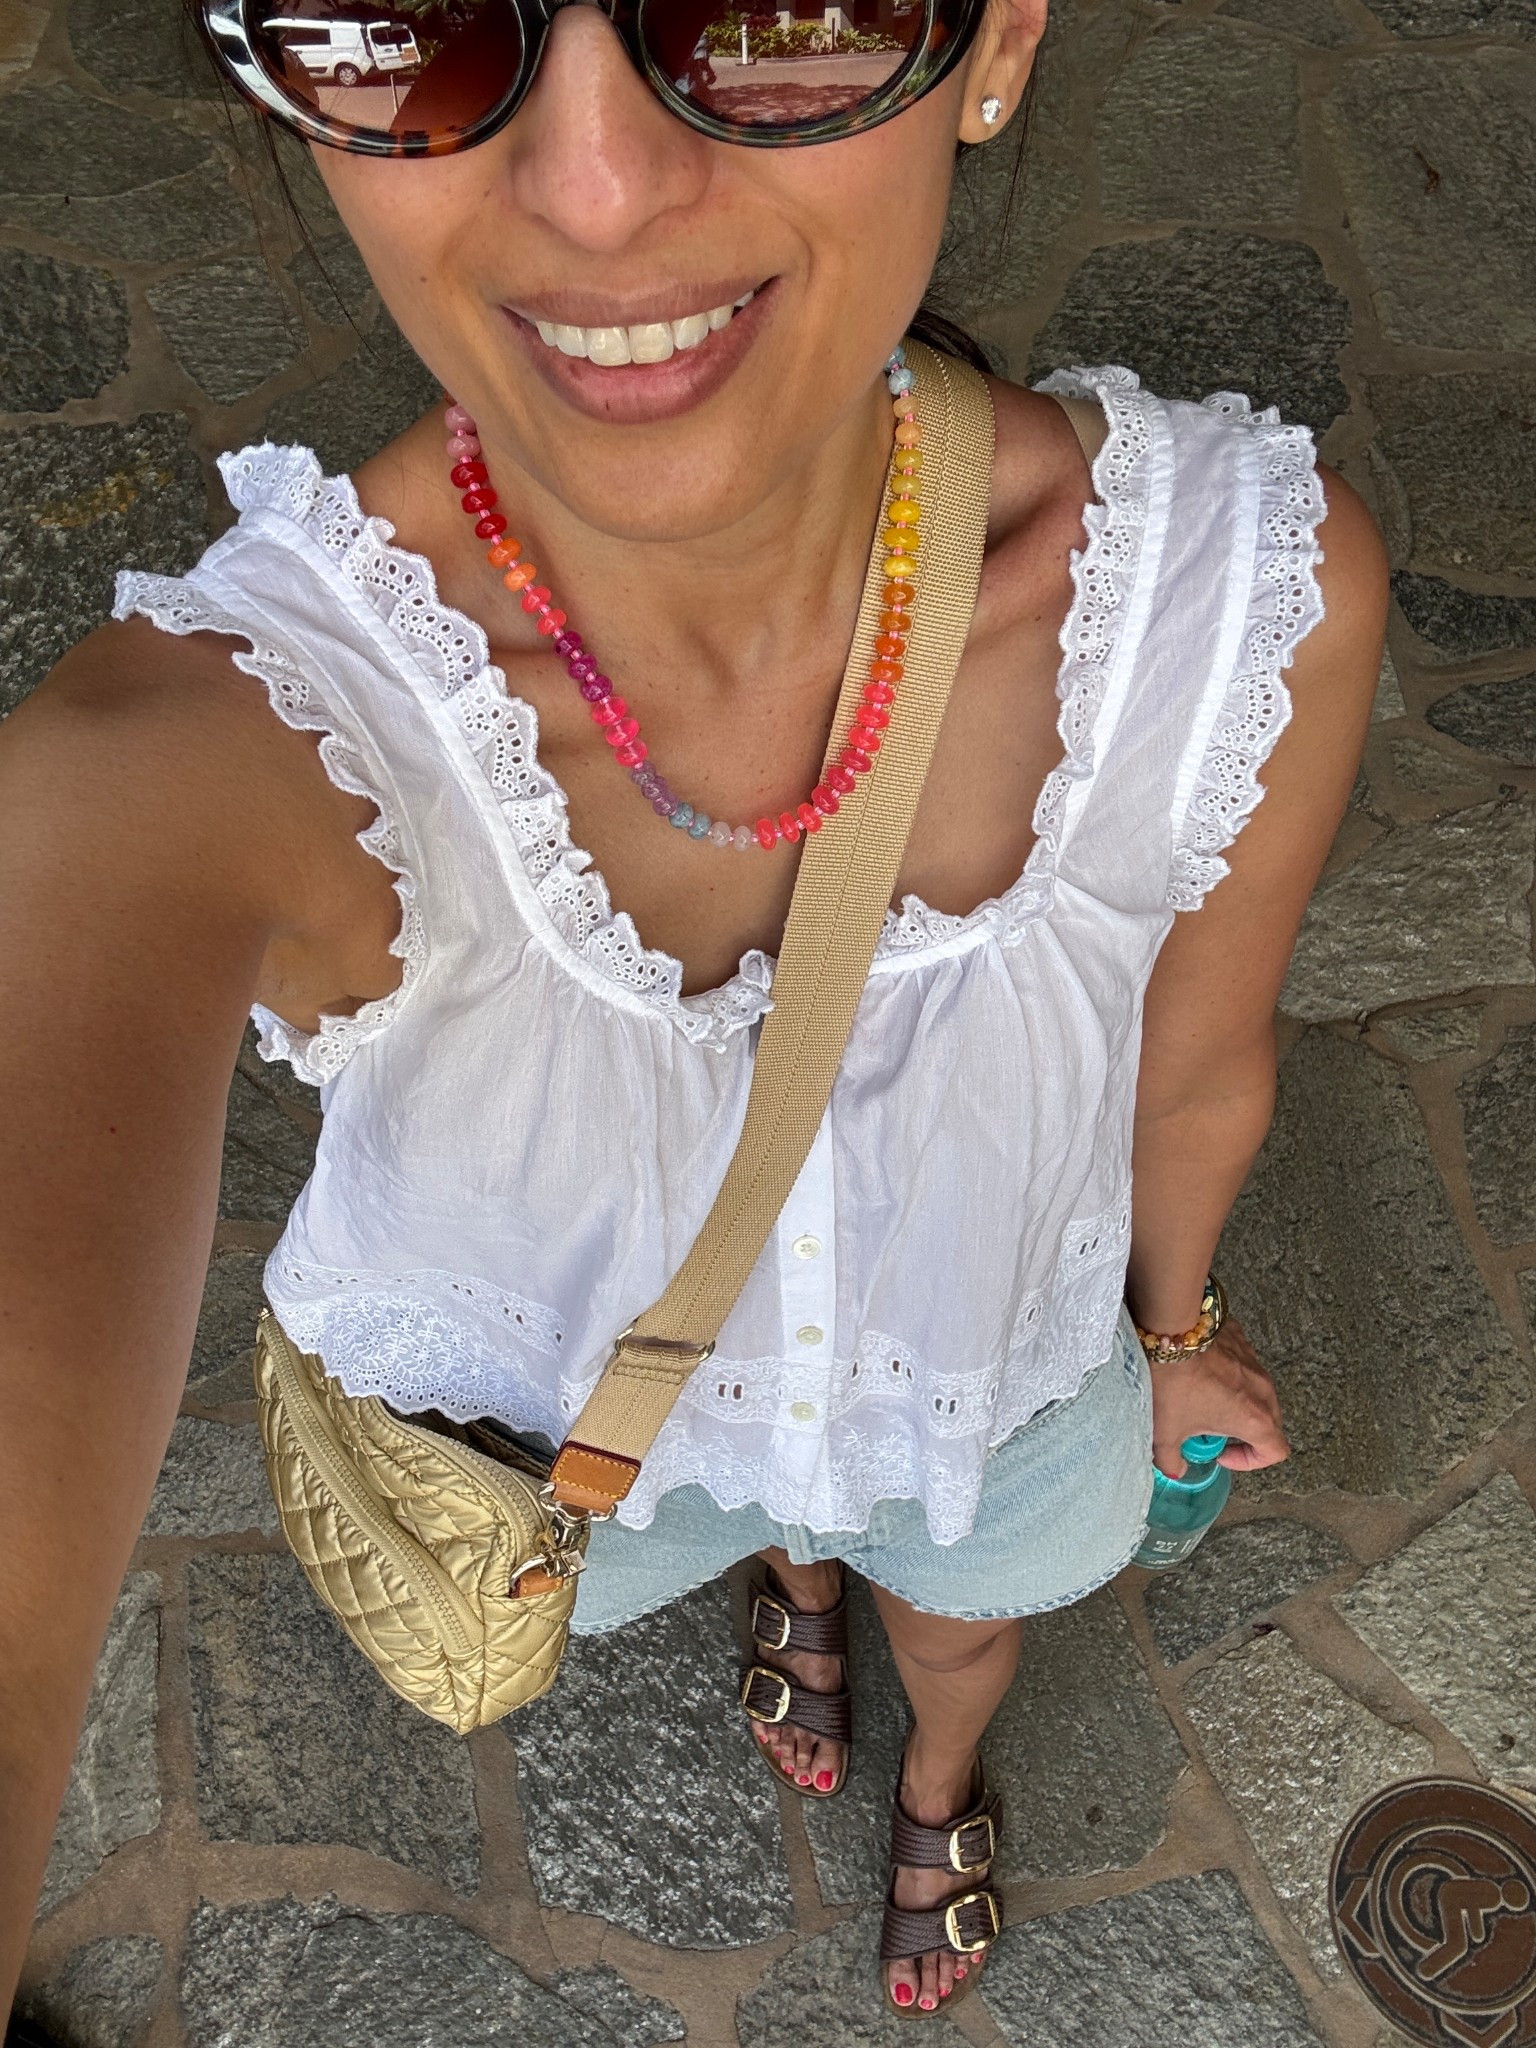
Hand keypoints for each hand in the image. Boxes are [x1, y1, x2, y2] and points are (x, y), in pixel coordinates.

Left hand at [1147, 1315, 1288, 1478]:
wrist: (1169, 1328)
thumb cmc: (1172, 1385)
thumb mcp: (1164, 1433)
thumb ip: (1171, 1461)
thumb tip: (1175, 1471)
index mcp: (1255, 1420)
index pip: (1275, 1452)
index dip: (1250, 1461)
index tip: (1220, 1454)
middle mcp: (1264, 1391)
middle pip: (1269, 1423)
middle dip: (1244, 1432)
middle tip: (1211, 1431)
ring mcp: (1256, 1362)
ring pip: (1256, 1392)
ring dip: (1237, 1402)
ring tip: (1202, 1399)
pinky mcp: (1243, 1339)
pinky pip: (1243, 1365)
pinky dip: (1229, 1374)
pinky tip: (1199, 1370)